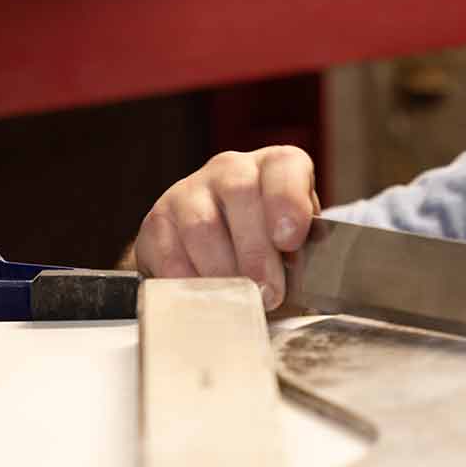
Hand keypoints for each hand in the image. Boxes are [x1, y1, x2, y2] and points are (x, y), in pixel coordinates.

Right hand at [132, 146, 318, 307]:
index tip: (289, 240)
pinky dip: (189, 281)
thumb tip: (307, 279)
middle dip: (256, 250)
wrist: (224, 263)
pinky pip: (168, 251)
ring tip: (239, 300)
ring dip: (223, 271)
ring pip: (201, 225)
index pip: (284, 166)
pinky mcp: (158, 222)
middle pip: (240, 192)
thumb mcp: (300, 251)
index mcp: (275, 168)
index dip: (287, 201)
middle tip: (268, 292)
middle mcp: (231, 169)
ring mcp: (189, 191)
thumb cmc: (273, 255)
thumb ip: (306, 257)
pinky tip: (206, 296)